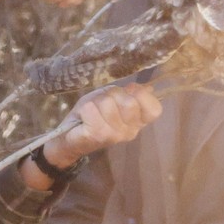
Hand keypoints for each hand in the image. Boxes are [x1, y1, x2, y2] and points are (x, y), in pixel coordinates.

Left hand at [20, 83, 161, 189]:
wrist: (68, 136)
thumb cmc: (93, 115)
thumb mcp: (113, 99)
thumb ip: (129, 93)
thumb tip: (145, 87)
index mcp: (138, 122)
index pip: (155, 109)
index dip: (142, 96)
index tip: (127, 94)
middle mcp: (131, 131)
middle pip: (129, 101)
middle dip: (113, 96)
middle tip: (103, 104)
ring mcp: (115, 135)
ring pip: (109, 103)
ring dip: (97, 102)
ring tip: (93, 111)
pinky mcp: (98, 135)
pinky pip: (93, 109)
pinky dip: (86, 108)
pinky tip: (85, 116)